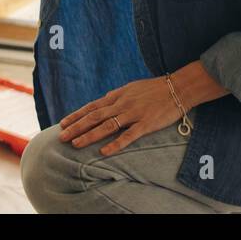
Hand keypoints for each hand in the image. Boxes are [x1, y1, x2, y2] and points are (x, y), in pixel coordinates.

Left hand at [57, 76, 185, 156]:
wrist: (179, 87)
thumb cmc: (155, 89)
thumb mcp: (132, 88)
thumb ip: (117, 97)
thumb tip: (103, 102)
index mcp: (118, 95)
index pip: (92, 106)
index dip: (77, 115)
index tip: (63, 123)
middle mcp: (122, 104)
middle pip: (95, 116)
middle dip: (77, 127)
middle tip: (61, 137)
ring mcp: (134, 114)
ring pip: (107, 126)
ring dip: (90, 135)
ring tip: (75, 144)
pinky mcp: (146, 124)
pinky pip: (128, 135)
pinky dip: (115, 144)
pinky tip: (104, 152)